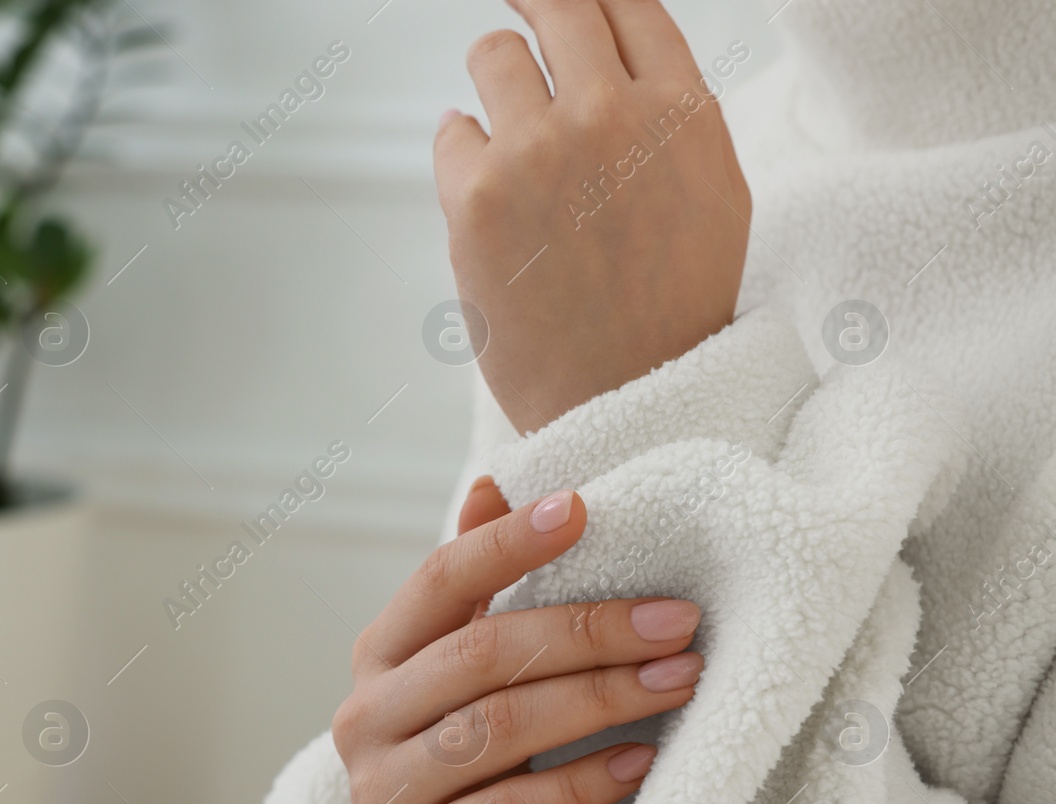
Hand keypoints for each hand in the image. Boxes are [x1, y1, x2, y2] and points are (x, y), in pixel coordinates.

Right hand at [333, 478, 703, 803]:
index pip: (439, 581)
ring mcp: (382, 794)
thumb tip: (493, 481)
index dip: (507, 542)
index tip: (584, 508)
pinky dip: (581, 783)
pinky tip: (641, 765)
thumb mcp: (479, 677)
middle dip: (588, 632)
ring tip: (679, 682)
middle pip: (480, 655)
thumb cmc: (485, 770)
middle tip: (679, 621)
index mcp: (382, 656)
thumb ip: (480, 590)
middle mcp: (366, 718)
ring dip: (600, 700)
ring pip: (497, 729)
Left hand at [435, 0, 750, 434]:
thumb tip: (611, 51)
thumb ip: (670, 112)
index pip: (627, 1)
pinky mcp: (475, 195)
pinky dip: (464, 149)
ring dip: (495, 77)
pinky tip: (488, 193)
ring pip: (492, 53)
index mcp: (682, 111)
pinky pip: (452, 129)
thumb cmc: (671, 305)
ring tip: (505, 121)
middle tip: (519, 5)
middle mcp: (609, 116)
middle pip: (558, 5)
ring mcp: (537, 151)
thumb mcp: (713, 191)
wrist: (624, 400)